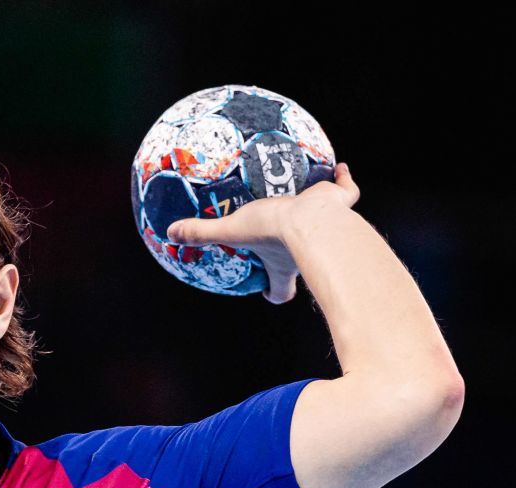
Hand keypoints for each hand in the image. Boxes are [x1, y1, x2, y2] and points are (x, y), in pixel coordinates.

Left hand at [164, 164, 358, 303]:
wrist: (311, 217)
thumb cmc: (271, 230)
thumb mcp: (231, 229)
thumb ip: (202, 233)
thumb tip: (169, 234)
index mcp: (282, 264)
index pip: (280, 291)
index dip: (274, 293)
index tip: (268, 292)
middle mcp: (306, 251)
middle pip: (305, 263)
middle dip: (299, 259)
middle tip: (290, 246)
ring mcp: (328, 230)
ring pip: (329, 230)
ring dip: (320, 220)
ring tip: (314, 202)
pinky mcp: (341, 204)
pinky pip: (346, 191)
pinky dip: (343, 180)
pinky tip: (340, 166)